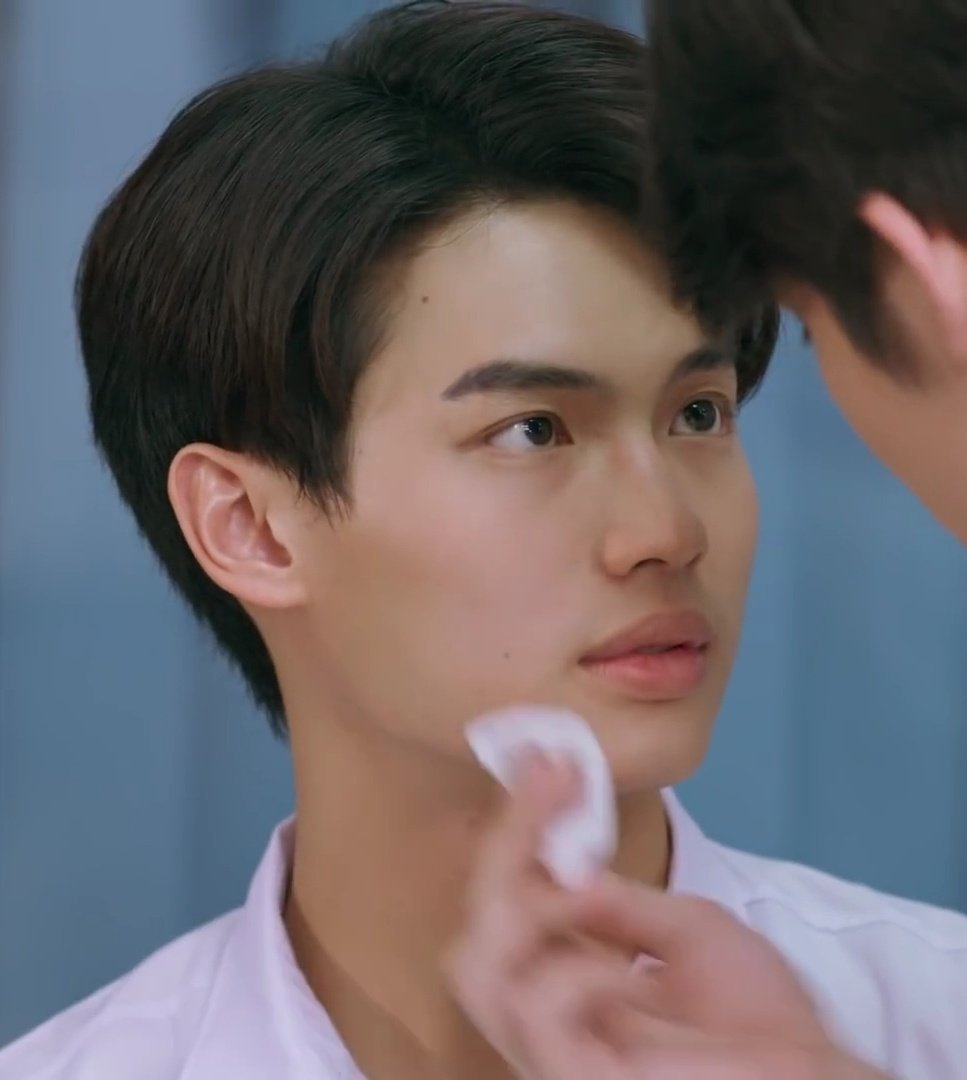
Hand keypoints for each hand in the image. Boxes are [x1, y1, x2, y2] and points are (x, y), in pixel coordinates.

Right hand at [446, 755, 888, 1078]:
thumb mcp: (688, 931)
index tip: (549, 764)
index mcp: (568, 985)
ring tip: (586, 883)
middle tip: (553, 783)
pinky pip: (536, 1011)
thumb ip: (621, 903)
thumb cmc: (761, 1019)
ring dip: (529, 901)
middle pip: (472, 935)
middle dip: (505, 850)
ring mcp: (556, 1053)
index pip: (509, 907)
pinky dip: (577, 971)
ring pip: (477, 967)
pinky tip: (629, 971)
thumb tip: (560, 860)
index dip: (519, 832)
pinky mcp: (577, 1078)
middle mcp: (546, 1020)